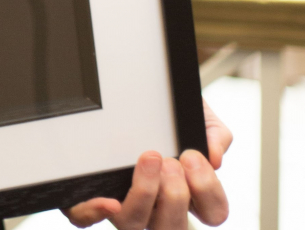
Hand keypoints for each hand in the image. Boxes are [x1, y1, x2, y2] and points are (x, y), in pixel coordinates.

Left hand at [65, 100, 231, 227]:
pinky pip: (90, 219)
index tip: (192, 156)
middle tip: (170, 162)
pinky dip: (96, 213)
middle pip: (175, 228)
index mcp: (189, 191)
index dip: (207, 191)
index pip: (213, 213)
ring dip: (145, 195)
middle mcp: (160, 206)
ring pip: (136, 225)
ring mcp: (129, 205)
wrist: (127, 90)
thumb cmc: (165, 115)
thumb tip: (214, 157)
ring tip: (148, 159)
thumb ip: (213, 133)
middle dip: (176, 196)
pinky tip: (108, 200)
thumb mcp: (194, 116)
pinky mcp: (97, 198)